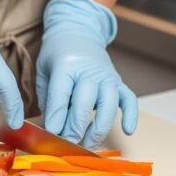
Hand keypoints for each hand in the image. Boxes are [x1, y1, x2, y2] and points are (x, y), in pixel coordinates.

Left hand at [36, 0, 137, 146]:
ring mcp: (107, 76)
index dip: (57, 117)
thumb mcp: (44, 72)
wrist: (78, 32)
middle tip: (67, 143)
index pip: (61, 94)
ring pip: (109, 104)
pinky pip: (130, 100)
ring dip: (100, 127)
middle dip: (76, 126)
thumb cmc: (57, 56)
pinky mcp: (119, 82)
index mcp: (66, 65)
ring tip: (89, 143)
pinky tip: (128, 131)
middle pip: (85, 102)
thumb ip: (48, 99)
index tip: (52, 134)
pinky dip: (131, 116)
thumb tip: (52, 129)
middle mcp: (89, 71)